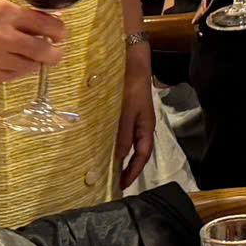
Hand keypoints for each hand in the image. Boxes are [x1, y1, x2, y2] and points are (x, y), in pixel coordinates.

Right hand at [0, 0, 65, 88]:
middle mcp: (0, 37)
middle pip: (43, 50)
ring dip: (35, 63)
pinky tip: (10, 64)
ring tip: (35, 59)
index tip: (61, 33)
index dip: (59, 30)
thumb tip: (39, 20)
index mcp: (1, 13)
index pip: (44, 23)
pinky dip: (15, 71)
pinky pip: (9, 77)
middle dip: (55, 52)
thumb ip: (9, 13)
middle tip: (57, 52)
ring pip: (28, 67)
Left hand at [117, 53, 157, 188]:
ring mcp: (131, 118)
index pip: (143, 155)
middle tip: (112, 180)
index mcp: (146, 127)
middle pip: (135, 151)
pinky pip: (118, 132)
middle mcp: (140, 125)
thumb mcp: (127, 112)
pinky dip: (110, 141)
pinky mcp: (122, 111)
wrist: (131, 61)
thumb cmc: (131, 86)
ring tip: (104, 167)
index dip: (134, 171)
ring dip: (117, 155)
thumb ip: (123, 134)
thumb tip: (119, 158)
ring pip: (126, 142)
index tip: (122, 184)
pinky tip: (99, 144)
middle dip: (126, 167)